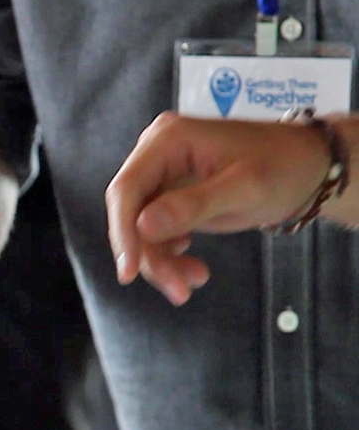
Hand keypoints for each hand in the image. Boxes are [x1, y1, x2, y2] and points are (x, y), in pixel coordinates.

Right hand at [105, 111, 330, 304]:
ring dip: (162, 262)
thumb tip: (142, 226)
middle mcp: (156, 154)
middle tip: (178, 289)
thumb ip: (193, 206)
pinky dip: (170, 257)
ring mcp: (162, 176)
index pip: (126, 189)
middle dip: (149, 255)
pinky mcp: (169, 196)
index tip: (129, 272)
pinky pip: (155, 234)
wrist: (307, 168)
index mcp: (167, 140)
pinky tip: (195, 269)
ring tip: (195, 282)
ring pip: (140, 230)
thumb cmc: (283, 167)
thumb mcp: (244, 189)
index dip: (122, 232)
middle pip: (130, 213)